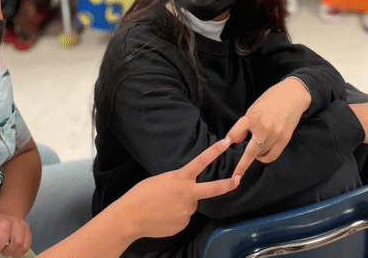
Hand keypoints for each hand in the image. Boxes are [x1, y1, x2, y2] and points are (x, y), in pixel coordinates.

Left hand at [0, 212, 31, 257]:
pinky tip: (12, 252)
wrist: (8, 215)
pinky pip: (26, 245)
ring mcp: (19, 225)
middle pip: (4, 234)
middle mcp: (7, 220)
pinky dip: (19, 252)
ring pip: (17, 242)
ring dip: (9, 251)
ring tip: (4, 251)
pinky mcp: (27, 230)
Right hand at [122, 138, 238, 238]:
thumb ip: (178, 183)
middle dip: (227, 185)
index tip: (226, 142)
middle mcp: (187, 194)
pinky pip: (183, 218)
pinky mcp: (183, 224)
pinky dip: (175, 217)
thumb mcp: (161, 180)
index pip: (201, 161)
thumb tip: (185, 193)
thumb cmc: (141, 195)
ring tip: (162, 207)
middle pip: (213, 189)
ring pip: (190, 206)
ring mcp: (187, 211)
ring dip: (181, 205)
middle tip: (237, 180)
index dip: (214, 151)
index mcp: (180, 178)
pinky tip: (162, 217)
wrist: (130, 217)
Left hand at [226, 78, 311, 178]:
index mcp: (252, 118)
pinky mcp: (285, 139)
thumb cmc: (271, 99)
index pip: (235, 133)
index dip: (229, 140)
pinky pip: (274, 155)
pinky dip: (266, 158)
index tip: (223, 146)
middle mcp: (263, 128)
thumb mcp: (254, 107)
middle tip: (235, 177)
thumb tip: (236, 141)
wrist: (293, 95)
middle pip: (250, 152)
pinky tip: (263, 156)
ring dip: (256, 157)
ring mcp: (275, 135)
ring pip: (262, 155)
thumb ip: (245, 125)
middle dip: (242, 166)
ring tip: (255, 154)